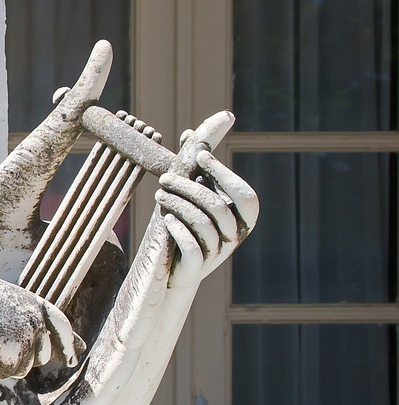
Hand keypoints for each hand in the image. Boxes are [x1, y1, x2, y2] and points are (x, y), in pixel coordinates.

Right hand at [0, 270, 83, 380]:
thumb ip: (18, 321)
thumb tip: (29, 342)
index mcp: (33, 303)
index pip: (60, 325)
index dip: (68, 343)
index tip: (74, 358)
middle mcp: (37, 321)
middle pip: (42, 356)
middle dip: (22, 358)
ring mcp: (29, 338)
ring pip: (22, 369)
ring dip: (1, 362)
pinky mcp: (16, 355)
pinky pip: (4, 373)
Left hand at [156, 148, 258, 285]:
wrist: (173, 271)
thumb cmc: (186, 226)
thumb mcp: (192, 197)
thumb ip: (195, 168)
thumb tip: (190, 133)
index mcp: (242, 217)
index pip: (244, 195)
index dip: (223, 174)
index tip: (198, 154)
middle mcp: (234, 236)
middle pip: (219, 208)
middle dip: (190, 188)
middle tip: (164, 177)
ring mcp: (218, 254)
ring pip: (203, 225)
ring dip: (178, 204)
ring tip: (159, 194)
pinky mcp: (197, 269)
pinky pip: (192, 248)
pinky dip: (178, 230)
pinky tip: (166, 219)